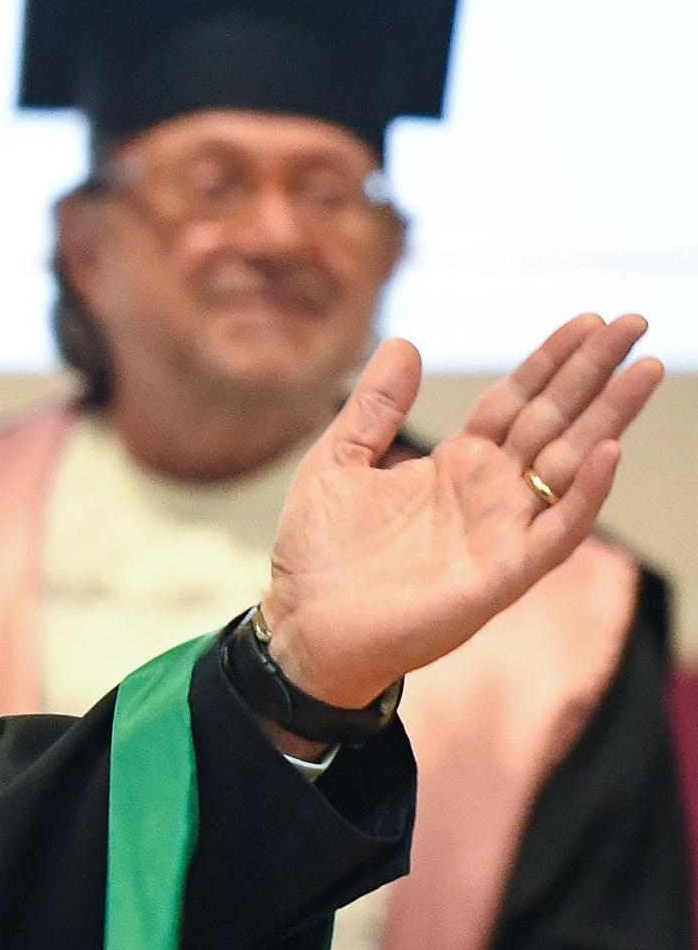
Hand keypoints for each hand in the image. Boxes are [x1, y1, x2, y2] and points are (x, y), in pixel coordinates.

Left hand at [263, 315, 662, 705]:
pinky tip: (607, 451)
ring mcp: (503, 531)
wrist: (305, 629)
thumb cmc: (318, 555)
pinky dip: (585, 493)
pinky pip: (559, 529)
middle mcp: (489, 492)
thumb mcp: (336, 464)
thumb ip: (373, 409)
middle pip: (554, 420)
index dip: (551, 361)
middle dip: (594, 373)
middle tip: (635, 322)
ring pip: (570, 464)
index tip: (590, 319)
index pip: (516, 400)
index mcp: (455, 465)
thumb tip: (403, 343)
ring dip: (609, 418)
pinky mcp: (505, 573)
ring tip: (644, 369)